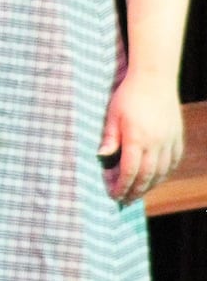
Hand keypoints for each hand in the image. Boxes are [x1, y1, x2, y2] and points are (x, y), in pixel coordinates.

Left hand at [99, 72, 183, 203]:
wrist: (154, 79)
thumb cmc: (128, 95)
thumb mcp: (112, 114)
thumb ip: (110, 138)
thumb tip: (102, 158)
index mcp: (137, 138)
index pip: (130, 170)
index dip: (122, 186)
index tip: (114, 196)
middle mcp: (156, 143)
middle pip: (147, 175)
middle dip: (136, 191)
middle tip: (125, 201)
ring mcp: (169, 140)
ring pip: (162, 171)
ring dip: (150, 185)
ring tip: (138, 193)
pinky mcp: (177, 136)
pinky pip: (173, 161)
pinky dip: (164, 173)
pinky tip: (156, 178)